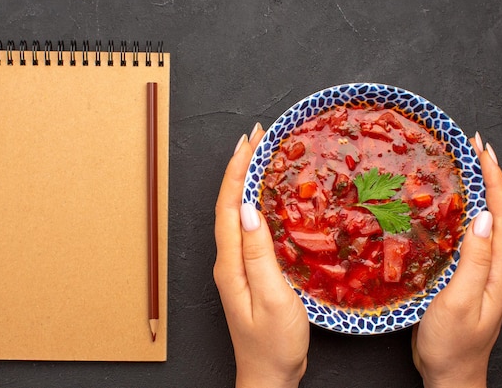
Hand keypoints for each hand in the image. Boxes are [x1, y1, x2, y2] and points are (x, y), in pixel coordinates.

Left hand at [214, 123, 309, 387]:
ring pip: (236, 213)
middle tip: (255, 138)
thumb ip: (259, 255)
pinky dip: (252, 203)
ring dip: (244, 181)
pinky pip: (247, 227)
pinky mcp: (247, 271)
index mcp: (230, 264)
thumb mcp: (273, 299)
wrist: (268, 376)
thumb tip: (248, 210)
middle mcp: (227, 260)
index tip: (248, 142)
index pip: (228, 206)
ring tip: (258, 156)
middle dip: (239, 167)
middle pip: (228, 204)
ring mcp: (235, 266)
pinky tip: (263, 197)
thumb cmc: (273, 344)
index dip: (236, 171)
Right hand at [412, 133, 501, 387]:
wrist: (451, 375)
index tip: (482, 151)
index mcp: (500, 270)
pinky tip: (453, 208)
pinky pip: (474, 238)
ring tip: (467, 168)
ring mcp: (486, 273)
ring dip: (481, 193)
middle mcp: (499, 267)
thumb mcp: (460, 301)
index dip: (494, 181)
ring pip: (488, 224)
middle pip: (500, 214)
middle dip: (491, 178)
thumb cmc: (452, 344)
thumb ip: (474, 260)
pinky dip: (467, 214)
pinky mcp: (470, 278)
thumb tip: (484, 217)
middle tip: (474, 149)